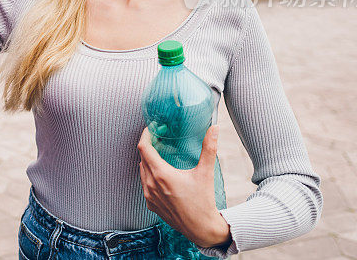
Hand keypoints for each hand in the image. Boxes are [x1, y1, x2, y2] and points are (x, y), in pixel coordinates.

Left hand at [137, 125, 231, 248]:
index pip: (143, 148)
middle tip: (159, 138)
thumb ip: (209, 148)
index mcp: (162, 174)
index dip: (145, 135)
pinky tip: (160, 173)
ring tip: (159, 153)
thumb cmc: (203, 201)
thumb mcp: (206, 173)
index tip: (152, 129)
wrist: (201, 228)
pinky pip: (144, 183)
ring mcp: (149, 195)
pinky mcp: (150, 204)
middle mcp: (151, 184)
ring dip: (148, 160)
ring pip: (142, 170)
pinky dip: (149, 174)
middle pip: (142, 157)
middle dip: (148, 146)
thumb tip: (215, 128)